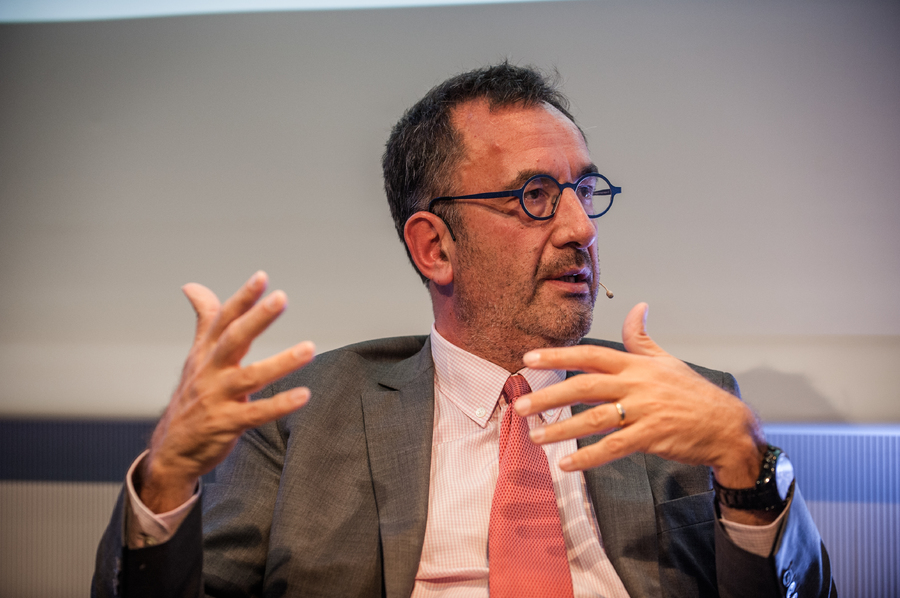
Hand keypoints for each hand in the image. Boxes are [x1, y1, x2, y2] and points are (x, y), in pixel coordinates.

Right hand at [138, 271, 314, 513]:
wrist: (172, 449)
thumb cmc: (192, 396)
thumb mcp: (196, 356)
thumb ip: (204, 321)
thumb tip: (192, 286)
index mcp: (206, 352)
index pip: (223, 318)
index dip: (242, 298)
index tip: (262, 277)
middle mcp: (210, 371)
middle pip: (234, 339)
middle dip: (257, 318)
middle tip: (282, 298)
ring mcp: (217, 397)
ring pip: (250, 376)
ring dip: (281, 362)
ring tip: (310, 348)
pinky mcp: (226, 424)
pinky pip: (256, 414)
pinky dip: (280, 404)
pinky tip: (304, 395)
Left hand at [515, 303, 765, 491]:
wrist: (726, 426)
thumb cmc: (693, 394)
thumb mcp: (667, 360)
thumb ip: (642, 338)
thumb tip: (637, 307)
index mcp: (636, 365)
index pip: (590, 355)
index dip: (558, 355)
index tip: (529, 358)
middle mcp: (636, 384)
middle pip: (584, 385)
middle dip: (549, 394)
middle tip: (520, 405)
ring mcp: (644, 411)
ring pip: (593, 418)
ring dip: (561, 429)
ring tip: (535, 436)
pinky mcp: (651, 437)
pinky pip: (613, 447)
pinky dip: (587, 457)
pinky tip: (565, 463)